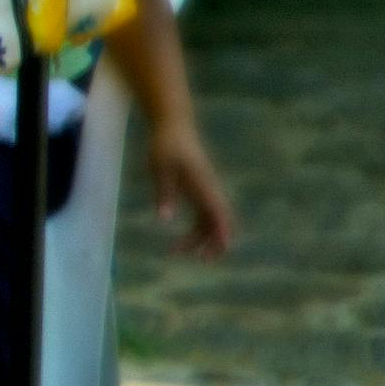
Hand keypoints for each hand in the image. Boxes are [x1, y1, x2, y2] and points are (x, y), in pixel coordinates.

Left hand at [146, 123, 236, 257]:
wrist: (174, 126)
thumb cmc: (166, 145)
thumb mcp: (160, 168)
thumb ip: (164, 192)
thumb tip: (164, 219)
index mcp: (202, 183)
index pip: (216, 211)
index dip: (222, 230)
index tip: (224, 247)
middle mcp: (208, 189)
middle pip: (218, 220)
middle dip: (213, 241)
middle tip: (197, 259)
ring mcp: (206, 190)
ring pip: (210, 220)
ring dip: (201, 237)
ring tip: (179, 252)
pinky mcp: (199, 189)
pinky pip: (204, 214)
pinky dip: (197, 229)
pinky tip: (185, 240)